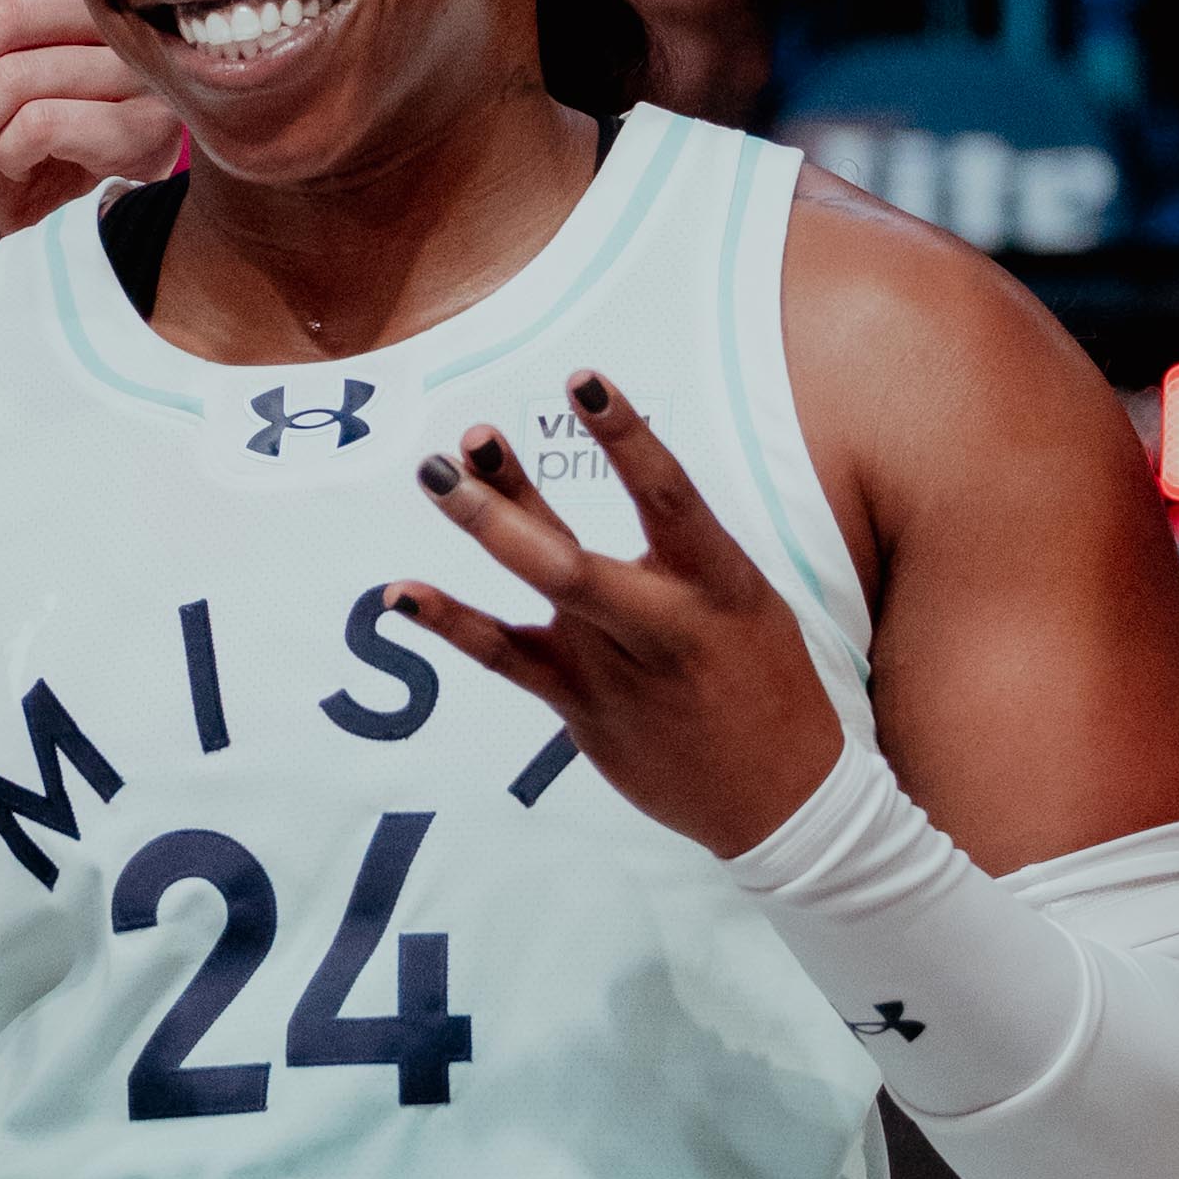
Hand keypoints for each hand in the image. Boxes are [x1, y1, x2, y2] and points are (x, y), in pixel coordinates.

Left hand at [392, 357, 847, 852]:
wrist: (777, 799)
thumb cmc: (762, 677)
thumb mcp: (744, 597)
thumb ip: (674, 549)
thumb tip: (610, 473)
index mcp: (719, 583)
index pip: (668, 496)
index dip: (626, 435)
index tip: (582, 379)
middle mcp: (662, 624)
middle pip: (574, 557)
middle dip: (515, 495)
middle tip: (472, 437)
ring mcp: (614, 669)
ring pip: (540, 590)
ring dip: (485, 528)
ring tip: (434, 475)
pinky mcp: (580, 706)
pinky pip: (506, 657)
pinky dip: (451, 623)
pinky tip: (401, 593)